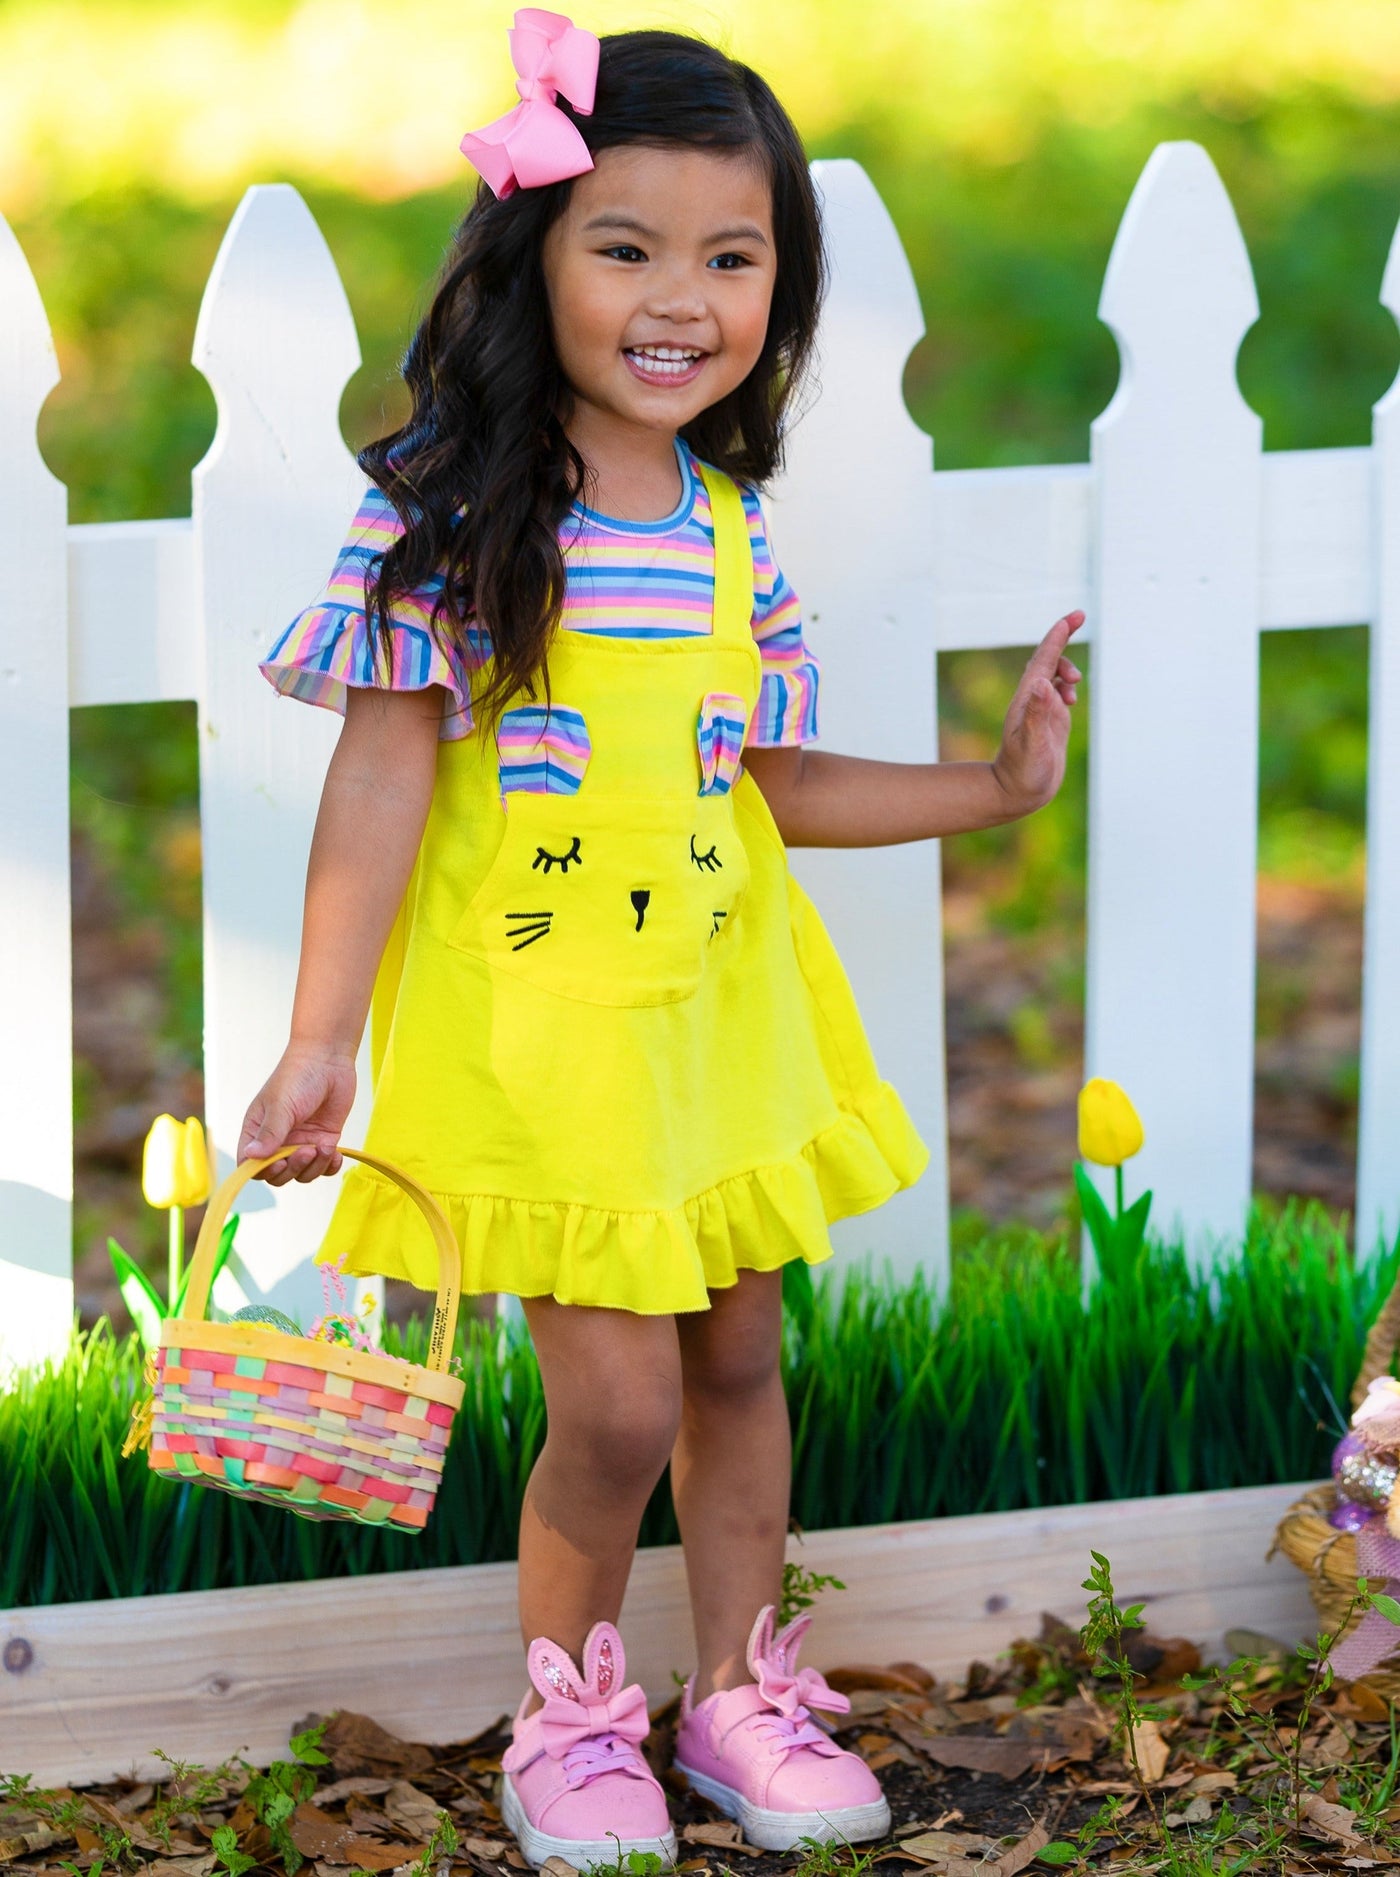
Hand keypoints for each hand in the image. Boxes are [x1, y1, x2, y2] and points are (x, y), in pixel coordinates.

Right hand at [238, 1041, 356, 1185]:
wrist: (328, 1060)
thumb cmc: (297, 1077)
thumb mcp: (281, 1105)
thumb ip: (270, 1133)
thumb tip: (250, 1156)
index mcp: (258, 1132)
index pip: (251, 1165)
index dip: (263, 1171)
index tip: (279, 1162)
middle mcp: (278, 1141)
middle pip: (278, 1175)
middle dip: (293, 1169)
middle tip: (307, 1151)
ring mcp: (301, 1142)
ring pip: (303, 1173)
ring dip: (314, 1167)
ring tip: (324, 1147)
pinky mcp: (323, 1141)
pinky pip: (323, 1166)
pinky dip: (329, 1166)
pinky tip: (336, 1155)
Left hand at [992, 611, 1083, 815]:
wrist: (1017, 792)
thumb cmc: (1022, 772)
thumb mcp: (1031, 745)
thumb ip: (1037, 715)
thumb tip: (1043, 683)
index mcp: (1026, 700)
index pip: (1042, 659)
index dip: (1058, 636)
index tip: (1075, 616)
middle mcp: (1032, 699)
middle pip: (1047, 659)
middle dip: (1063, 640)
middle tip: (1079, 625)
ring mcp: (1041, 708)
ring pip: (1054, 674)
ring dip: (1067, 670)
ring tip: (1075, 686)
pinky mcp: (1050, 719)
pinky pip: (1058, 691)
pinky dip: (1068, 686)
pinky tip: (1072, 699)